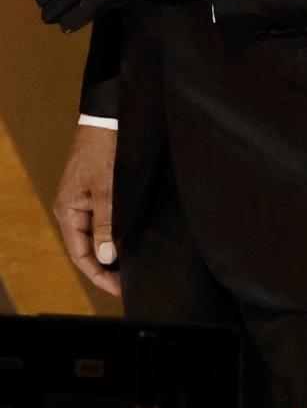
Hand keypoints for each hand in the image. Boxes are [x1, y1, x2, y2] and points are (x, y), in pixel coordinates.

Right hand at [53, 126, 120, 297]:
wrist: (110, 117)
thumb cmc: (106, 150)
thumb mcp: (108, 188)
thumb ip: (107, 222)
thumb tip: (106, 257)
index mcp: (68, 211)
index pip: (81, 254)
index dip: (100, 275)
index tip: (120, 290)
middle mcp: (74, 209)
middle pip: (89, 247)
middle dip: (108, 267)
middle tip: (132, 283)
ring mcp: (87, 200)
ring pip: (99, 234)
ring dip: (115, 251)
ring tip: (135, 267)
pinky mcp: (100, 191)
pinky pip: (106, 220)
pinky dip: (118, 233)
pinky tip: (133, 241)